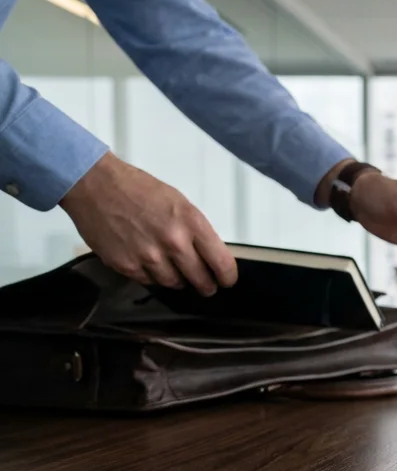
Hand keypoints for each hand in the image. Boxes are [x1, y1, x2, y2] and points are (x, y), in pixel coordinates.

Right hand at [59, 152, 236, 295]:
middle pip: (201, 280)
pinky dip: (152, 276)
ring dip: (177, 280)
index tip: (226, 281)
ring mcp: (148, 256)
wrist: (95, 185)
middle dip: (206, 285)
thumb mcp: (179, 203)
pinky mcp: (126, 265)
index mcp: (191, 223)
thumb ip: (196, 231)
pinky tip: (148, 262)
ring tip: (172, 267)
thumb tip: (210, 256)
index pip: (222, 264)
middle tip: (206, 285)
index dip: (227, 277)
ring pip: (174, 284)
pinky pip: (148, 282)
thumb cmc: (137, 189)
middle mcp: (173, 242)